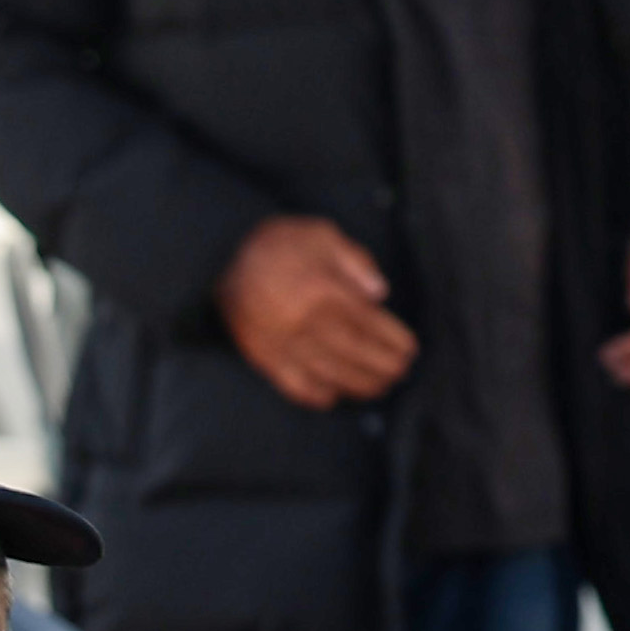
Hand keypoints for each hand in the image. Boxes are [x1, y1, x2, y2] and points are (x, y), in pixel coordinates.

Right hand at [218, 216, 416, 410]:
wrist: (219, 256)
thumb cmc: (278, 242)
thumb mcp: (322, 233)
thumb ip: (355, 261)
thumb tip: (380, 293)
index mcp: (322, 289)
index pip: (368, 322)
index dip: (393, 339)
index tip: (410, 349)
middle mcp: (303, 321)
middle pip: (353, 351)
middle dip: (382, 365)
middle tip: (401, 371)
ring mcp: (281, 342)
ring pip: (327, 372)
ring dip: (358, 384)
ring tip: (380, 388)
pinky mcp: (262, 355)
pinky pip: (290, 384)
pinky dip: (313, 394)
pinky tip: (332, 397)